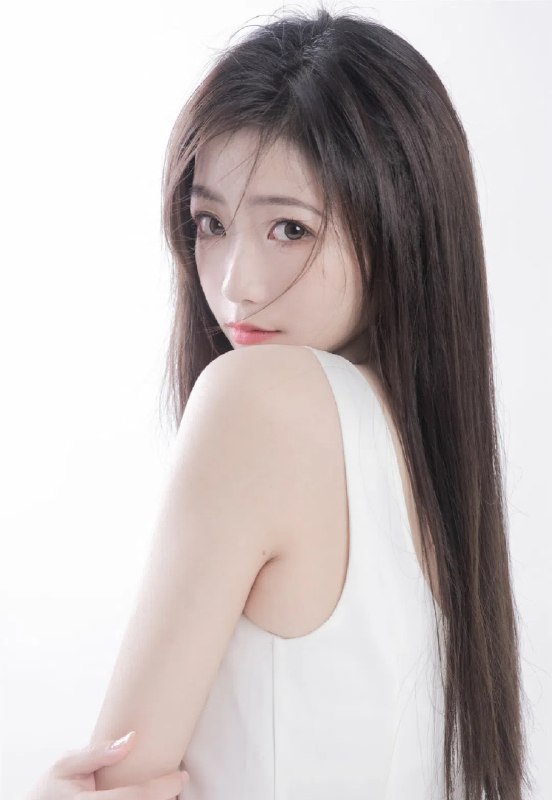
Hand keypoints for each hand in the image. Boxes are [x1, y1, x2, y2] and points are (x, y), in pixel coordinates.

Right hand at [24, 730, 189, 799]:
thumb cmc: (48, 791)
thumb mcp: (65, 765)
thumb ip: (97, 753)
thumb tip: (132, 739)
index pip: (136, 796)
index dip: (163, 788)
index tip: (180, 776)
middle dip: (164, 798)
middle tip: (177, 782)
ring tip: (167, 792)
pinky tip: (152, 798)